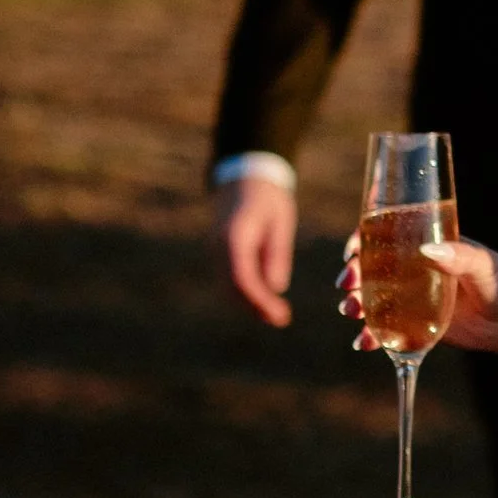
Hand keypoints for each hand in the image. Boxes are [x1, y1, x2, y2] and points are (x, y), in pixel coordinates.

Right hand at [215, 173, 296, 328]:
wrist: (244, 178)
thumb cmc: (268, 198)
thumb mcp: (280, 221)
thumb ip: (276, 253)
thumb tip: (275, 287)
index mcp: (234, 236)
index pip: (241, 277)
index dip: (259, 300)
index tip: (280, 315)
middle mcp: (218, 246)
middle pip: (231, 287)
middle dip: (255, 307)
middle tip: (282, 319)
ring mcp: (215, 250)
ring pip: (227, 287)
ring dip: (249, 304)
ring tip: (277, 316)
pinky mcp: (219, 254)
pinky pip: (228, 280)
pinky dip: (244, 295)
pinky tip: (265, 303)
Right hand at [335, 231, 497, 355]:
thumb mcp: (482, 265)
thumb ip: (460, 256)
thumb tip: (429, 250)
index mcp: (425, 245)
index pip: (385, 236)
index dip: (362, 239)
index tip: (352, 249)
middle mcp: (412, 270)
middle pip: (370, 268)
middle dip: (353, 275)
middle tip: (349, 285)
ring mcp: (410, 299)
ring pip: (371, 299)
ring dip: (355, 304)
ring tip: (351, 312)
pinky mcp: (413, 326)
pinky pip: (384, 330)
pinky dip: (370, 336)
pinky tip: (364, 342)